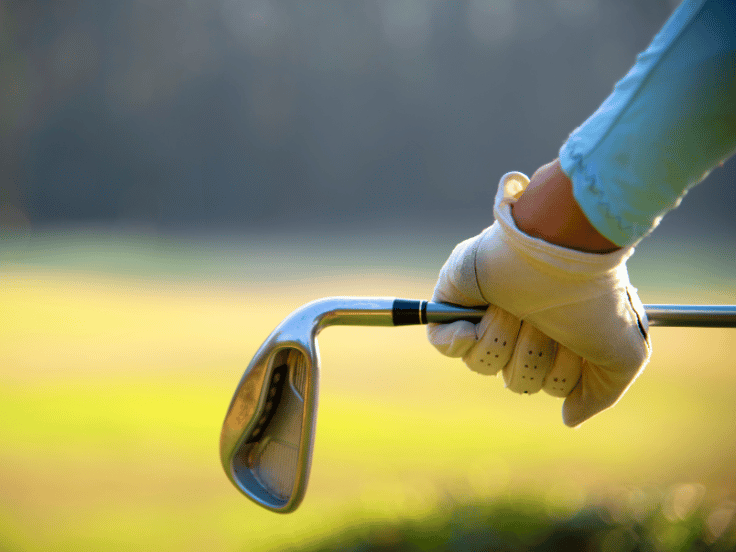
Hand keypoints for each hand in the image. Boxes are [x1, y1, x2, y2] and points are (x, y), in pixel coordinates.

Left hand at [427, 170, 650, 426]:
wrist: (559, 248)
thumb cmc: (593, 297)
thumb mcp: (623, 353)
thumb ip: (599, 393)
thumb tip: (569, 418)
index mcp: (557, 337)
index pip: (548, 384)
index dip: (562, 372)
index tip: (576, 340)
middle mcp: (522, 325)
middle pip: (516, 380)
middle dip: (534, 353)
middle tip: (544, 318)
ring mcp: (486, 312)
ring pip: (481, 364)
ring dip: (505, 337)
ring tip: (517, 305)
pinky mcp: (453, 300)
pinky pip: (443, 344)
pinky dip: (461, 336)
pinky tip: (485, 311)